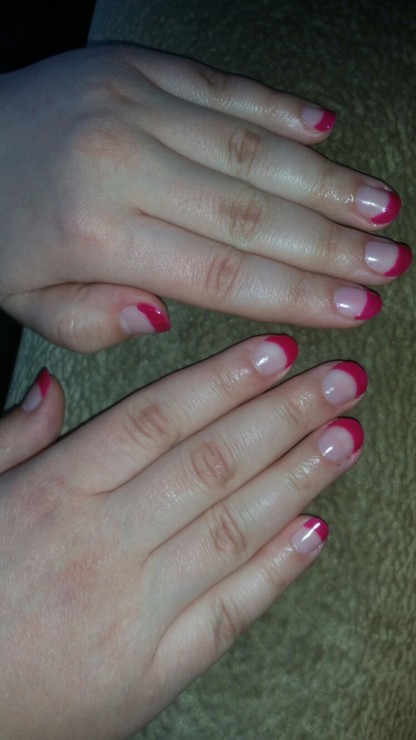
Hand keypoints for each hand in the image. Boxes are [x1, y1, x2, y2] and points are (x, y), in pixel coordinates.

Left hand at [0, 46, 409, 351]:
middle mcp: (122, 161)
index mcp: (97, 232)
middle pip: (253, 212)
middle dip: (331, 242)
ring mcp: (133, 103)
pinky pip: (223, 86)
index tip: (355, 308)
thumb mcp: (26, 302)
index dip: (298, 294)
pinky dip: (279, 108)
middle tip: (389, 261)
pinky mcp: (136, 66)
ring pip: (252, 148)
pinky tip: (326, 128)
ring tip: (380, 205)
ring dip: (324, 179)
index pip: (223, 273)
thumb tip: (166, 316)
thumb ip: (96, 321)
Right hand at [0, 336, 366, 736]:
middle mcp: (100, 546)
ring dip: (298, 478)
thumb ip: (14, 440)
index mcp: (54, 495)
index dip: (224, 380)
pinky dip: (277, 568)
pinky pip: (227, 611)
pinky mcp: (152, 671)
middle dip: (285, 415)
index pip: (157, 419)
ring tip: (346, 437)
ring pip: (231, 528)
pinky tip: (318, 528)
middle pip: (210, 464)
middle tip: (340, 382)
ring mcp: (132, 612)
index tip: (277, 352)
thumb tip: (49, 386)